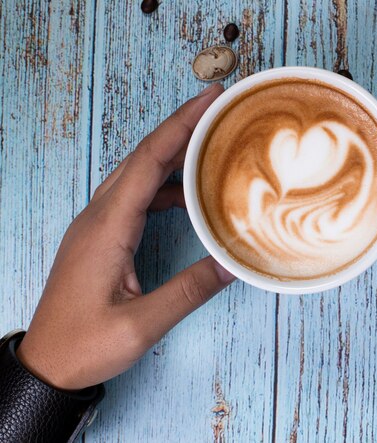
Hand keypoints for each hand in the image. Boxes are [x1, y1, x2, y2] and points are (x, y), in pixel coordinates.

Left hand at [16, 84, 235, 390]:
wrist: (45, 365)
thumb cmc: (84, 345)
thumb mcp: (141, 324)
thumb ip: (189, 291)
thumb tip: (231, 263)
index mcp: (107, 228)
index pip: (148, 161)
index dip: (180, 126)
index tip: (210, 99)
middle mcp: (98, 217)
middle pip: (142, 157)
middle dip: (179, 127)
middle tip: (216, 109)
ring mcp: (96, 225)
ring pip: (136, 173)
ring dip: (171, 154)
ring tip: (207, 145)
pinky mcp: (100, 237)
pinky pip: (134, 196)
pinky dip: (162, 186)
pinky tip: (185, 196)